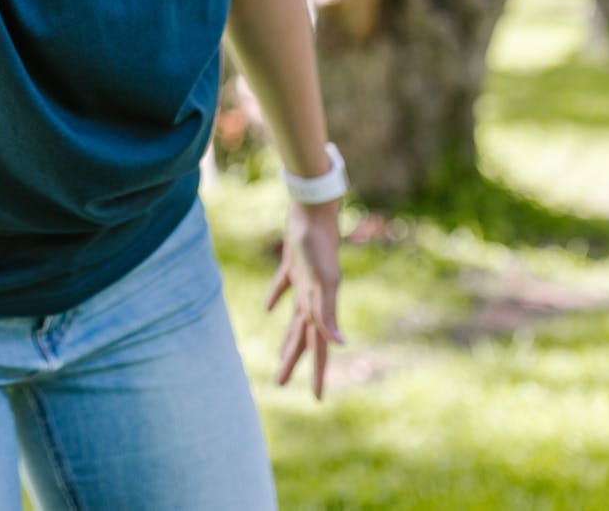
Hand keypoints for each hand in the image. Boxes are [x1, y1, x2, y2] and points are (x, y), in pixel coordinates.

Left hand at [266, 199, 343, 398]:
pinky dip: (276, 298)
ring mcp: (305, 282)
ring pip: (296, 318)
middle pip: (303, 337)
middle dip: (294, 360)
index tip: (317, 399)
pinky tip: (268, 308)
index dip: (318, 373)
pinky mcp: (293, 265)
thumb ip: (327, 313)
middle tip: (282, 383)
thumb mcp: (321, 283)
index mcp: (320, 306)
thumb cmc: (317, 245)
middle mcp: (314, 298)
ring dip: (289, 337)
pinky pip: (283, 288)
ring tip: (281, 355)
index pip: (319, 347)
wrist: (313, 210)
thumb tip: (340, 344)